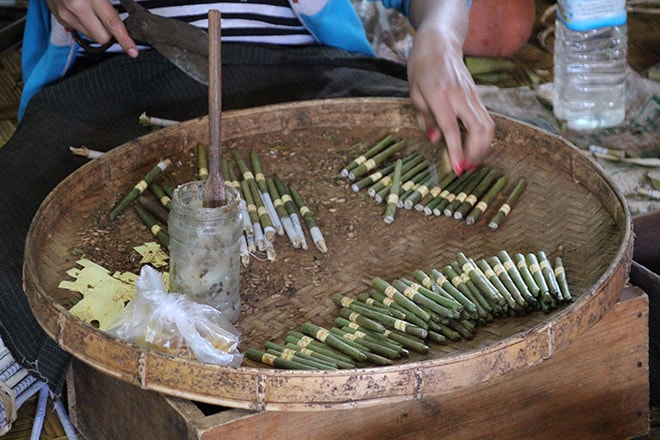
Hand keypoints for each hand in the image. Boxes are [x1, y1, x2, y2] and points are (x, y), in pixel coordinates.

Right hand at [46, 0, 137, 56]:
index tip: (133, 51)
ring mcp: (66, 14)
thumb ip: (108, 3)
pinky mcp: (59, 18)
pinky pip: (79, 30)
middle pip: (102, 37)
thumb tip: (120, 18)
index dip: (124, 39)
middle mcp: (76, 8)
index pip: (112, 24)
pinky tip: (84, 12)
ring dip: (97, 29)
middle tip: (111, 22)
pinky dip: (86, 25)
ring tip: (94, 13)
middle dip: (110, 34)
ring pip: (90, 36)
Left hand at [407, 25, 493, 174]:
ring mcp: (472, 95)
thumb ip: (426, 118)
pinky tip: (473, 148)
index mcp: (440, 96)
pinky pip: (486, 120)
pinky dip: (483, 138)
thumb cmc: (421, 69)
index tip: (457, 169)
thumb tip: (435, 141)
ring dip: (482, 148)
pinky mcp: (478, 96)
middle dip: (476, 153)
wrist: (439, 44)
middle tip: (465, 169)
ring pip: (487, 126)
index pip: (451, 129)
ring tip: (471, 162)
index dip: (456, 151)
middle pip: (479, 129)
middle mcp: (460, 96)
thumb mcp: (415, 94)